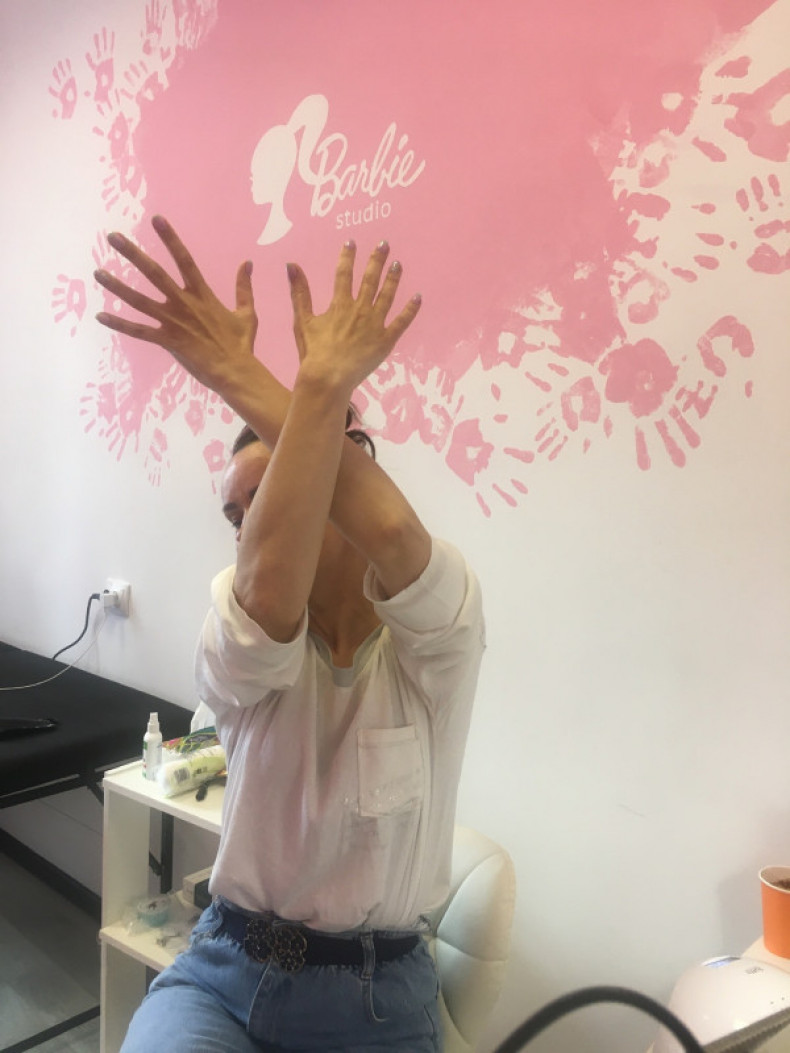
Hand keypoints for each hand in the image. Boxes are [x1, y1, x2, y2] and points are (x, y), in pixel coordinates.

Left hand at [94, 215, 257, 391]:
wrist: (235, 371)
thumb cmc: (241, 344)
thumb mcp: (247, 313)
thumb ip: (244, 287)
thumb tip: (247, 263)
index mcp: (202, 294)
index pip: (184, 260)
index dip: (170, 239)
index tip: (156, 219)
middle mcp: (184, 303)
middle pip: (154, 273)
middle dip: (133, 254)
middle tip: (113, 237)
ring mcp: (173, 322)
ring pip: (139, 300)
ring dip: (117, 286)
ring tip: (98, 273)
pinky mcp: (167, 341)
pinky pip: (139, 331)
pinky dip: (120, 324)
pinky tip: (101, 316)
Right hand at [287, 240, 420, 394]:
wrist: (328, 378)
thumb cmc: (313, 352)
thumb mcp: (302, 320)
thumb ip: (299, 292)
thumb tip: (292, 265)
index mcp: (340, 305)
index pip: (344, 274)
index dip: (348, 256)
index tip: (352, 242)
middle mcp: (360, 310)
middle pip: (370, 280)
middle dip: (377, 260)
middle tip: (384, 244)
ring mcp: (375, 325)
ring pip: (387, 296)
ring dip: (393, 279)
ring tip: (398, 264)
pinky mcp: (386, 341)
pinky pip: (401, 322)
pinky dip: (410, 310)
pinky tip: (418, 297)